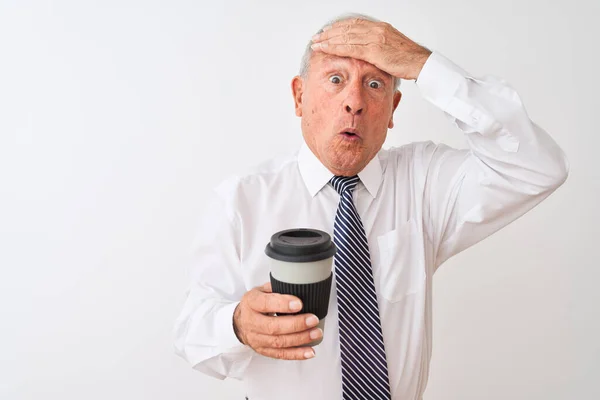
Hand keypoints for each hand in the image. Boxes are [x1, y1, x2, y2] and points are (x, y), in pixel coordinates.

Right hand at [233, 282, 321, 359]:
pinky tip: (309, 351)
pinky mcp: (263, 350)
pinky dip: (297, 354)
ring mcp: (256, 339)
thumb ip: (277, 288)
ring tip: (316, 333)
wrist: (240, 321)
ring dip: (300, 339)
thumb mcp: (261, 290)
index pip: (265, 304)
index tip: (299, 304)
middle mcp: (251, 322)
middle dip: (296, 324)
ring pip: (279, 342)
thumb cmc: (255, 304)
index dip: (282, 304)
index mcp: (251, 303)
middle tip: (313, 319)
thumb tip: (298, 285)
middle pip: (273, 327)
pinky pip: (280, 354)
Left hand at [310, 18, 431, 80]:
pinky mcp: (373, 50)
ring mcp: (374, 39)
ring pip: (345, 36)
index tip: (329, 31)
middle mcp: (376, 30)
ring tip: (316, 43)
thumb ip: (379, 47)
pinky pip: (349, 47)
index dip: (340, 27)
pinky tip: (325, 49)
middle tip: (317, 37)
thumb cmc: (408, 60)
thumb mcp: (392, 48)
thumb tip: (371, 51)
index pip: (355, 24)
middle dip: (330, 33)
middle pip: (347, 28)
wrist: (420, 63)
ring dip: (328, 40)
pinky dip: (335, 47)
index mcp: (380, 28)